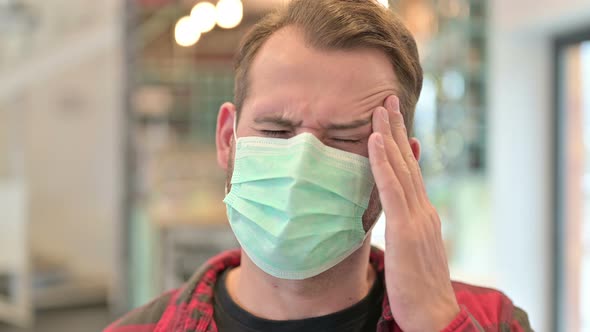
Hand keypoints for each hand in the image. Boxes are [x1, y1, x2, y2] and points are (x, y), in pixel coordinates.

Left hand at [368, 96, 459, 331]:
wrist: (434, 315)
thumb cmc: (418, 288)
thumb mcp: (411, 251)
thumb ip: (404, 228)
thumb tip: (394, 214)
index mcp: (422, 214)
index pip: (410, 172)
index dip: (400, 144)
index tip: (392, 120)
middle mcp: (422, 209)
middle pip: (407, 161)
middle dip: (396, 128)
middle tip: (387, 98)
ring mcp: (416, 217)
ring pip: (400, 167)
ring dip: (389, 134)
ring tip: (380, 107)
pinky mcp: (405, 229)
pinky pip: (391, 188)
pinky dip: (382, 161)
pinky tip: (374, 139)